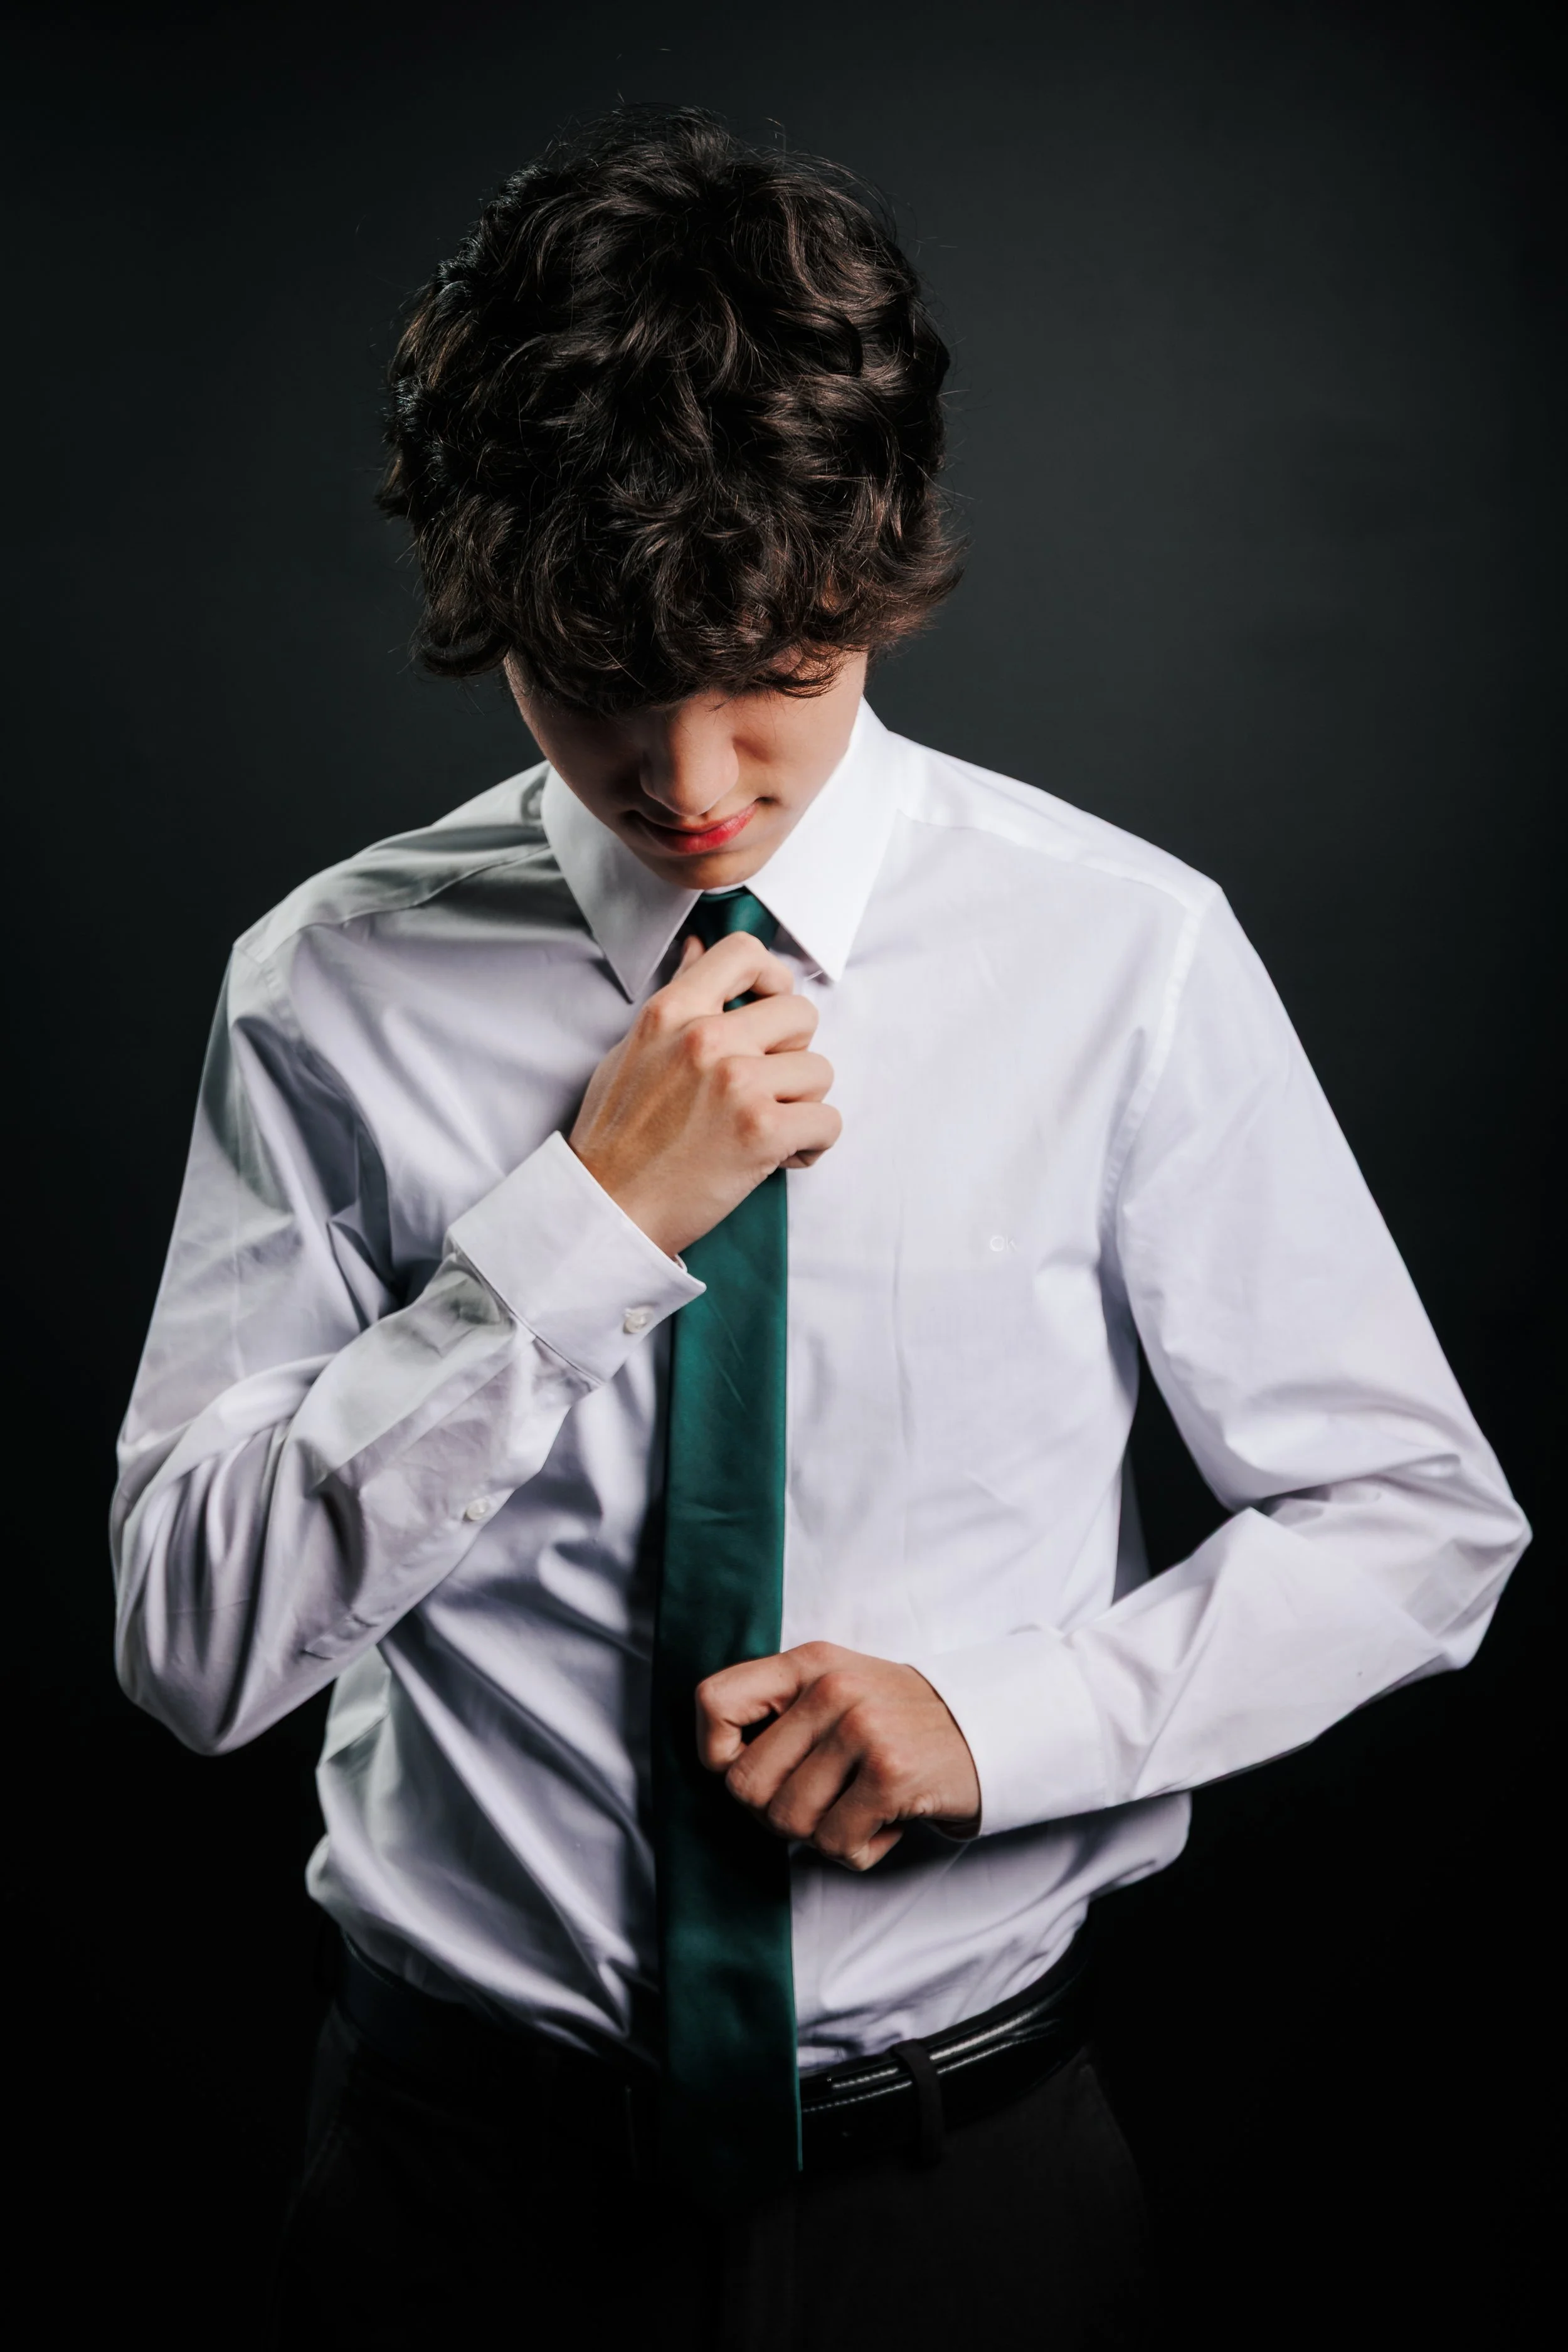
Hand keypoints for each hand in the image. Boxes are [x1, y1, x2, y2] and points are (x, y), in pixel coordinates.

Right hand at [569, 932, 840, 1257]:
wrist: (608, 1208)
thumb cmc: (617, 1137)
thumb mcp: (634, 1049)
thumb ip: (676, 1000)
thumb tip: (697, 949)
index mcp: (672, 1011)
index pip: (744, 953)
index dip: (772, 976)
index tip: (770, 1005)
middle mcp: (707, 1038)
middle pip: (801, 1015)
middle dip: (793, 1054)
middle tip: (766, 1088)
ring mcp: (737, 1083)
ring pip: (820, 1071)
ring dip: (802, 1104)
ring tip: (766, 1130)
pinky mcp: (763, 1131)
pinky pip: (828, 1121)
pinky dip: (812, 1145)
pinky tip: (778, 1158)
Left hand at [695, 1642, 981, 1870]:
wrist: (991, 1733)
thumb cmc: (900, 1723)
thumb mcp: (837, 1688)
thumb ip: (779, 1710)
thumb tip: (718, 1762)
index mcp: (807, 1664)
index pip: (713, 1702)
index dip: (716, 1753)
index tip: (755, 1768)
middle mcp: (830, 1689)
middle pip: (745, 1785)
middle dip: (777, 1811)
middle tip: (823, 1800)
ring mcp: (862, 1729)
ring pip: (787, 1821)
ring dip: (822, 1833)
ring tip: (859, 1806)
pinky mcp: (890, 1774)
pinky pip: (834, 1844)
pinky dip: (859, 1850)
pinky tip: (885, 1822)